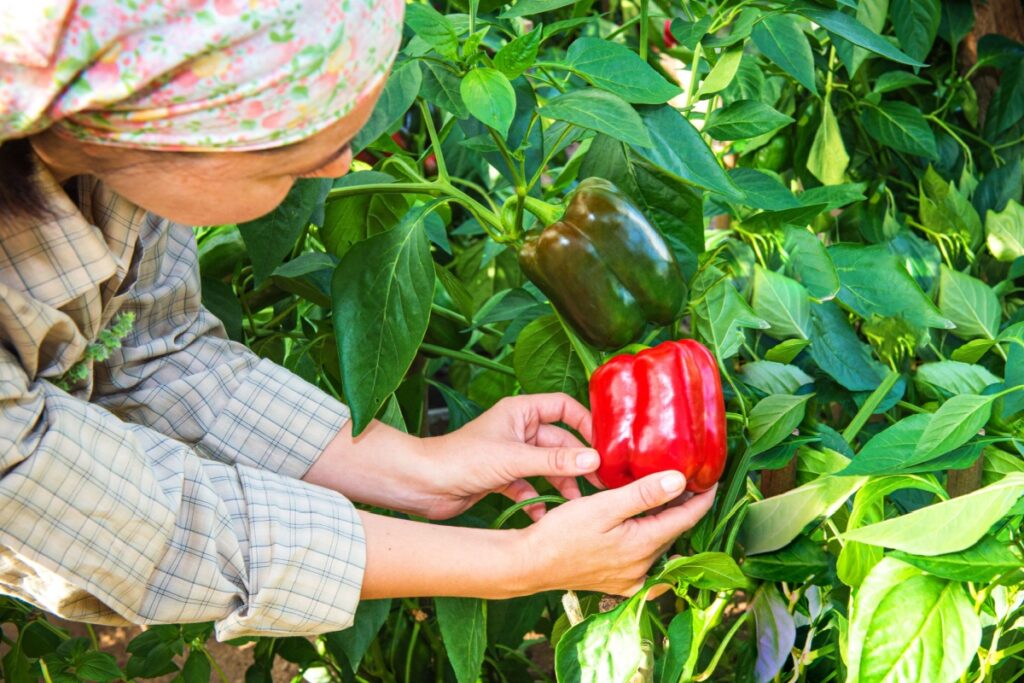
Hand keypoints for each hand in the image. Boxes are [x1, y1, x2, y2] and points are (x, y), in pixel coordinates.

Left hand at [416, 393, 600, 520]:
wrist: (423, 485)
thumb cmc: (460, 459)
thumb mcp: (514, 459)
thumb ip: (555, 461)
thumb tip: (593, 459)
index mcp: (520, 411)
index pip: (564, 407)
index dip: (585, 422)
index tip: (603, 445)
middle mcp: (518, 430)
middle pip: (560, 441)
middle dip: (577, 462)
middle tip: (599, 482)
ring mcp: (511, 454)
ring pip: (548, 467)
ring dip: (561, 484)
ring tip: (575, 503)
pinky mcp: (503, 477)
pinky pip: (531, 486)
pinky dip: (538, 499)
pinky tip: (543, 514)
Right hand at [515, 472, 716, 596]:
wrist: (529, 564)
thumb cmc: (561, 533)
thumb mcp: (603, 506)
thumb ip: (642, 494)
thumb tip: (679, 481)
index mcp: (643, 545)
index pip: (685, 519)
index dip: (701, 499)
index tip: (712, 480)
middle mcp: (642, 567)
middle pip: (672, 533)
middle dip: (682, 509)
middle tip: (687, 483)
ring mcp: (629, 579)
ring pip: (659, 548)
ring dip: (665, 526)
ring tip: (666, 502)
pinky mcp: (616, 584)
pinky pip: (647, 570)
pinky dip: (654, 552)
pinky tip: (651, 543)